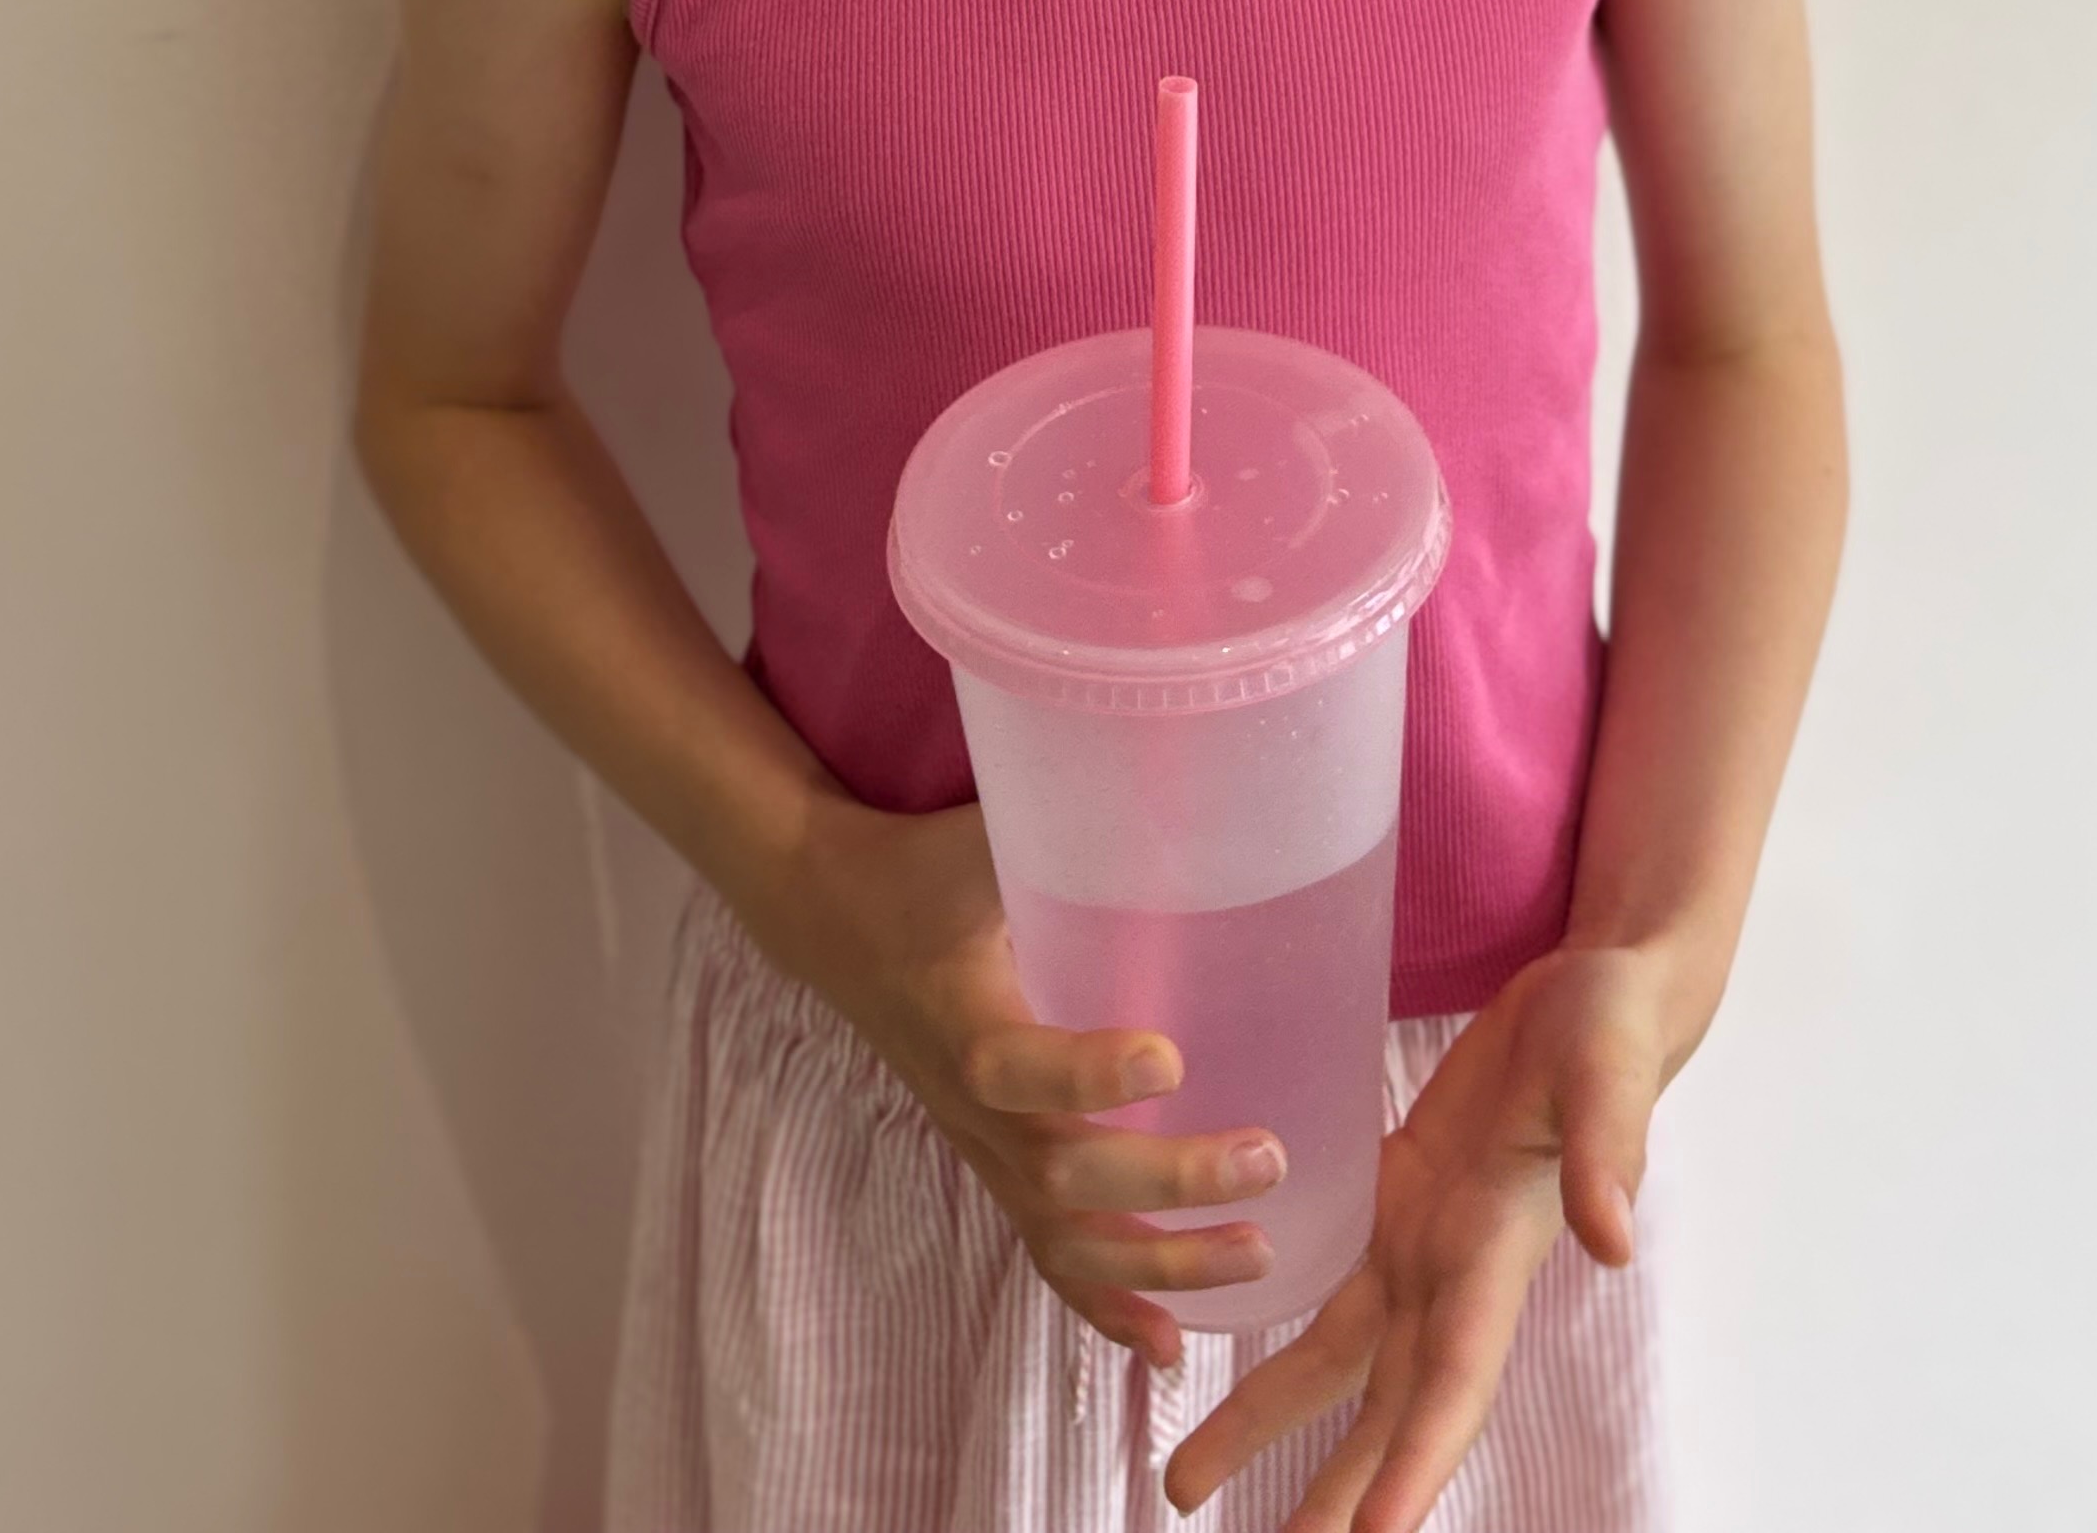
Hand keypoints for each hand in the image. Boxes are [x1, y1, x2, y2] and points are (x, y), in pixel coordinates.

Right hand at [758, 793, 1295, 1367]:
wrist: (832, 920)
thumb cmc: (918, 869)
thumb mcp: (975, 832)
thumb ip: (1060, 811)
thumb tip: (1163, 746)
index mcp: (963, 1013)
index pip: (1019, 1065)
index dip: (1087, 1073)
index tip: (1169, 1058)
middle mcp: (971, 1105)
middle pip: (1060, 1175)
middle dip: (1165, 1185)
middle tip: (1265, 1159)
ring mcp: (982, 1150)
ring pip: (1065, 1238)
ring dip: (1158, 1266)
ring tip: (1255, 1260)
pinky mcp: (995, 1169)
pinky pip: (1049, 1258)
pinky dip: (1106, 1310)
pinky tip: (1170, 1350)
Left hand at [1159, 938, 1684, 1531]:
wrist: (1593, 991)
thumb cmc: (1607, 1025)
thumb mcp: (1606, 1070)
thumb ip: (1609, 1149)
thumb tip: (1613, 1242)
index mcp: (1500, 1252)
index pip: (1455, 1380)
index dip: (1419, 1462)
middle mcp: (1454, 1269)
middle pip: (1384, 1405)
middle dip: (1333, 1488)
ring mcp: (1420, 1240)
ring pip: (1336, 1357)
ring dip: (1268, 1420)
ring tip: (1184, 1482)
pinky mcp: (1391, 1197)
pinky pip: (1325, 1284)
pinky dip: (1276, 1332)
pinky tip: (1213, 1357)